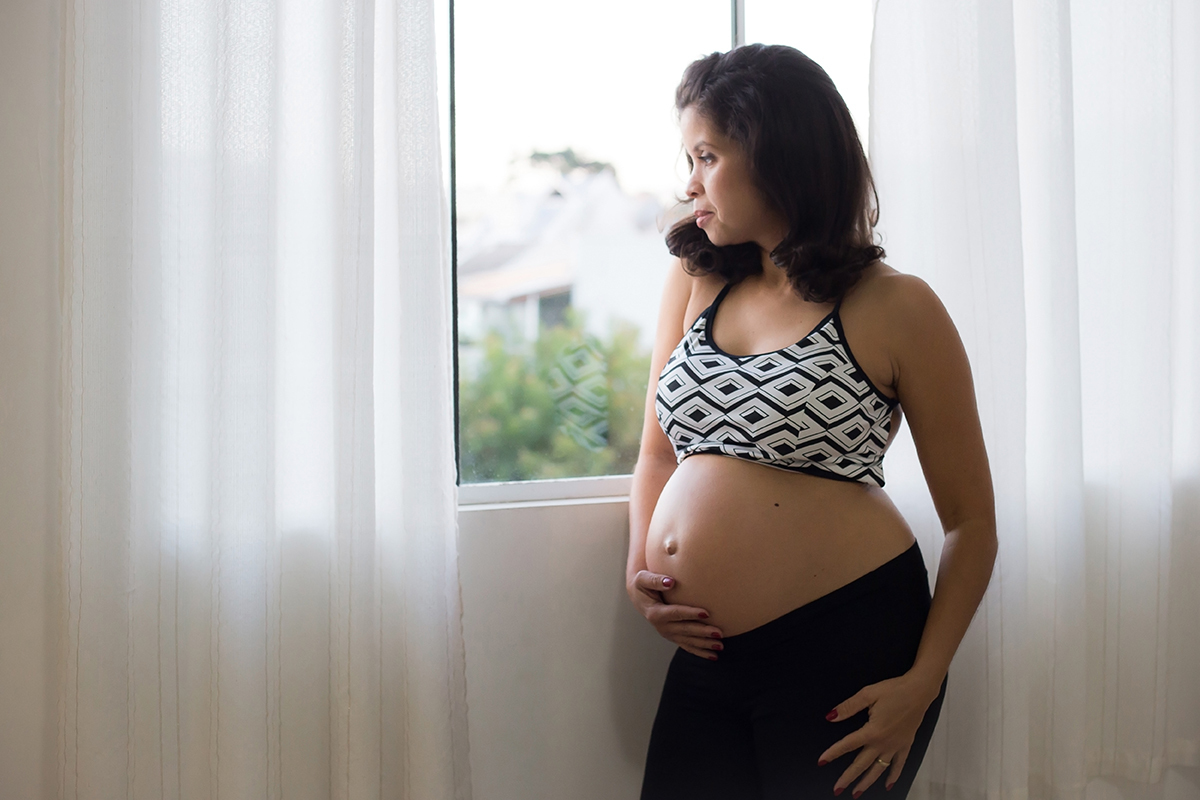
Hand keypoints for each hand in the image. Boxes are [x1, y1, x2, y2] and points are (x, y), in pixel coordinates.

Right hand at [627, 570, 723, 659]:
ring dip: (704, 644)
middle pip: (684, 630)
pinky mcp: (673, 636)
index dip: (690, 614)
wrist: (639, 596)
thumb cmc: (643, 585)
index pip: (675, 613)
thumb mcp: (643, 579)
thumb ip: (655, 580)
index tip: (706, 613)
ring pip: (688, 641)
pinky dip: (700, 652)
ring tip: (720, 645)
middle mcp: (661, 626)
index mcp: (655, 612)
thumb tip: (670, 582)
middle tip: (719, 633)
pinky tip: (713, 656)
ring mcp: (667, 633)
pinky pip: (687, 646)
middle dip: (702, 632)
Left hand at [817, 672, 940, 795]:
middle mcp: (883, 742)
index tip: (822, 761)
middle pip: (862, 764)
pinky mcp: (905, 745)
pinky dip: (893, 776)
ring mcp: (895, 746)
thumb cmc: (895, 690)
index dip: (832, 753)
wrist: (919, 691)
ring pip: (878, 769)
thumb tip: (831, 716)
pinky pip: (898, 765)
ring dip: (867, 782)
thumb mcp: (868, 694)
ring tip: (857, 793)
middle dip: (848, 778)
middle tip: (837, 789)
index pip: (847, 744)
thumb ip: (848, 707)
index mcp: (872, 731)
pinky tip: (887, 784)